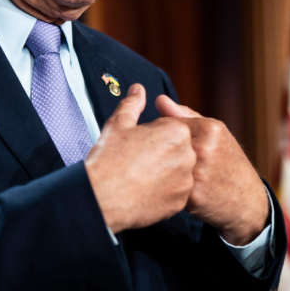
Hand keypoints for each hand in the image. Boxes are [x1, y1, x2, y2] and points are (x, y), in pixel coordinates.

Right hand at [84, 84, 195, 232]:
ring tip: (140, 176)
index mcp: (177, 131)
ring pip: (178, 172)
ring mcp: (185, 180)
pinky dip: (163, 192)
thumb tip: (138, 89)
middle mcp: (188, 154)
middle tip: (137, 161)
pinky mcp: (180, 201)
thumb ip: (133, 103)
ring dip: (164, 172)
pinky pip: (176, 193)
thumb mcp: (119, 123)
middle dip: (161, 153)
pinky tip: (144, 191)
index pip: (171, 129)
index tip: (137, 145)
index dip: (151, 135)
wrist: (101, 197)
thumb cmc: (108, 158)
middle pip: (177, 150)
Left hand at [155, 94, 269, 245]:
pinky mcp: (192, 197)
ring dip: (157, 170)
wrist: (246, 200)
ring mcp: (199, 174)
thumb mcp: (214, 133)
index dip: (162, 136)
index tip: (169, 145)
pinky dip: (163, 188)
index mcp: (209, 129)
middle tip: (163, 161)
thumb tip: (159, 99)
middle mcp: (204, 149)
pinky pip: (165, 188)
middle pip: (162, 145)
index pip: (167, 124)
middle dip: (157, 153)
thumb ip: (184, 115)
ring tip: (166, 175)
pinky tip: (171, 189)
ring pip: (161, 167)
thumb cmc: (228, 162)